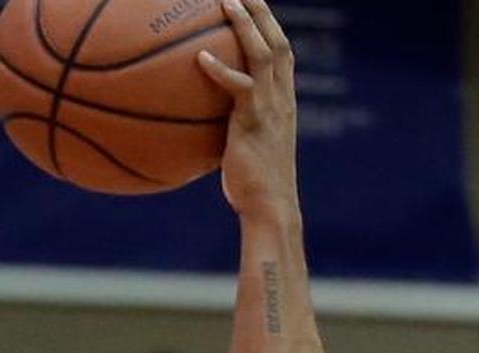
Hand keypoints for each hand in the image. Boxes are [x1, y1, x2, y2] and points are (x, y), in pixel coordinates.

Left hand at [196, 0, 297, 221]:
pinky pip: (239, 88)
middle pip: (277, 41)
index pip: (281, 53)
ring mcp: (271, 108)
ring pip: (264, 54)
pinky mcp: (255, 122)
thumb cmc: (251, 186)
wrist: (270, 207)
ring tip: (225, 2)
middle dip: (261, 11)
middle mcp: (282, 98)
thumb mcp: (243, 150)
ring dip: (245, 25)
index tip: (253, 5)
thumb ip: (230, 129)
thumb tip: (195, 123)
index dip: (269, 26)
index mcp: (283, 101)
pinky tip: (200, 57)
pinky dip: (220, 70)